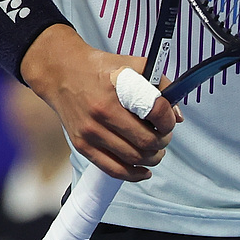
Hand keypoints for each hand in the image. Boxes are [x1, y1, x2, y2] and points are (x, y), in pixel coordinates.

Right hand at [20, 27, 180, 181]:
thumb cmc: (100, 70)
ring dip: (152, 158)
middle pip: (147, 141)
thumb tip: (177, 116)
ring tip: (155, 151)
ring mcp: (90, 132)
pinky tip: (143, 171)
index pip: (156, 111)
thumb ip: (160, 83)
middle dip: (163, 142)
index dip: (169, 120)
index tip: (170, 121)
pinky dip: (133, 174)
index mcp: (117, 89)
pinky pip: (113, 169)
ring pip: (133, 158)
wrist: (62, 73)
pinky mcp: (82, 145)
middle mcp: (102, 112)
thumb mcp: (132, 64)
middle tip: (164, 137)